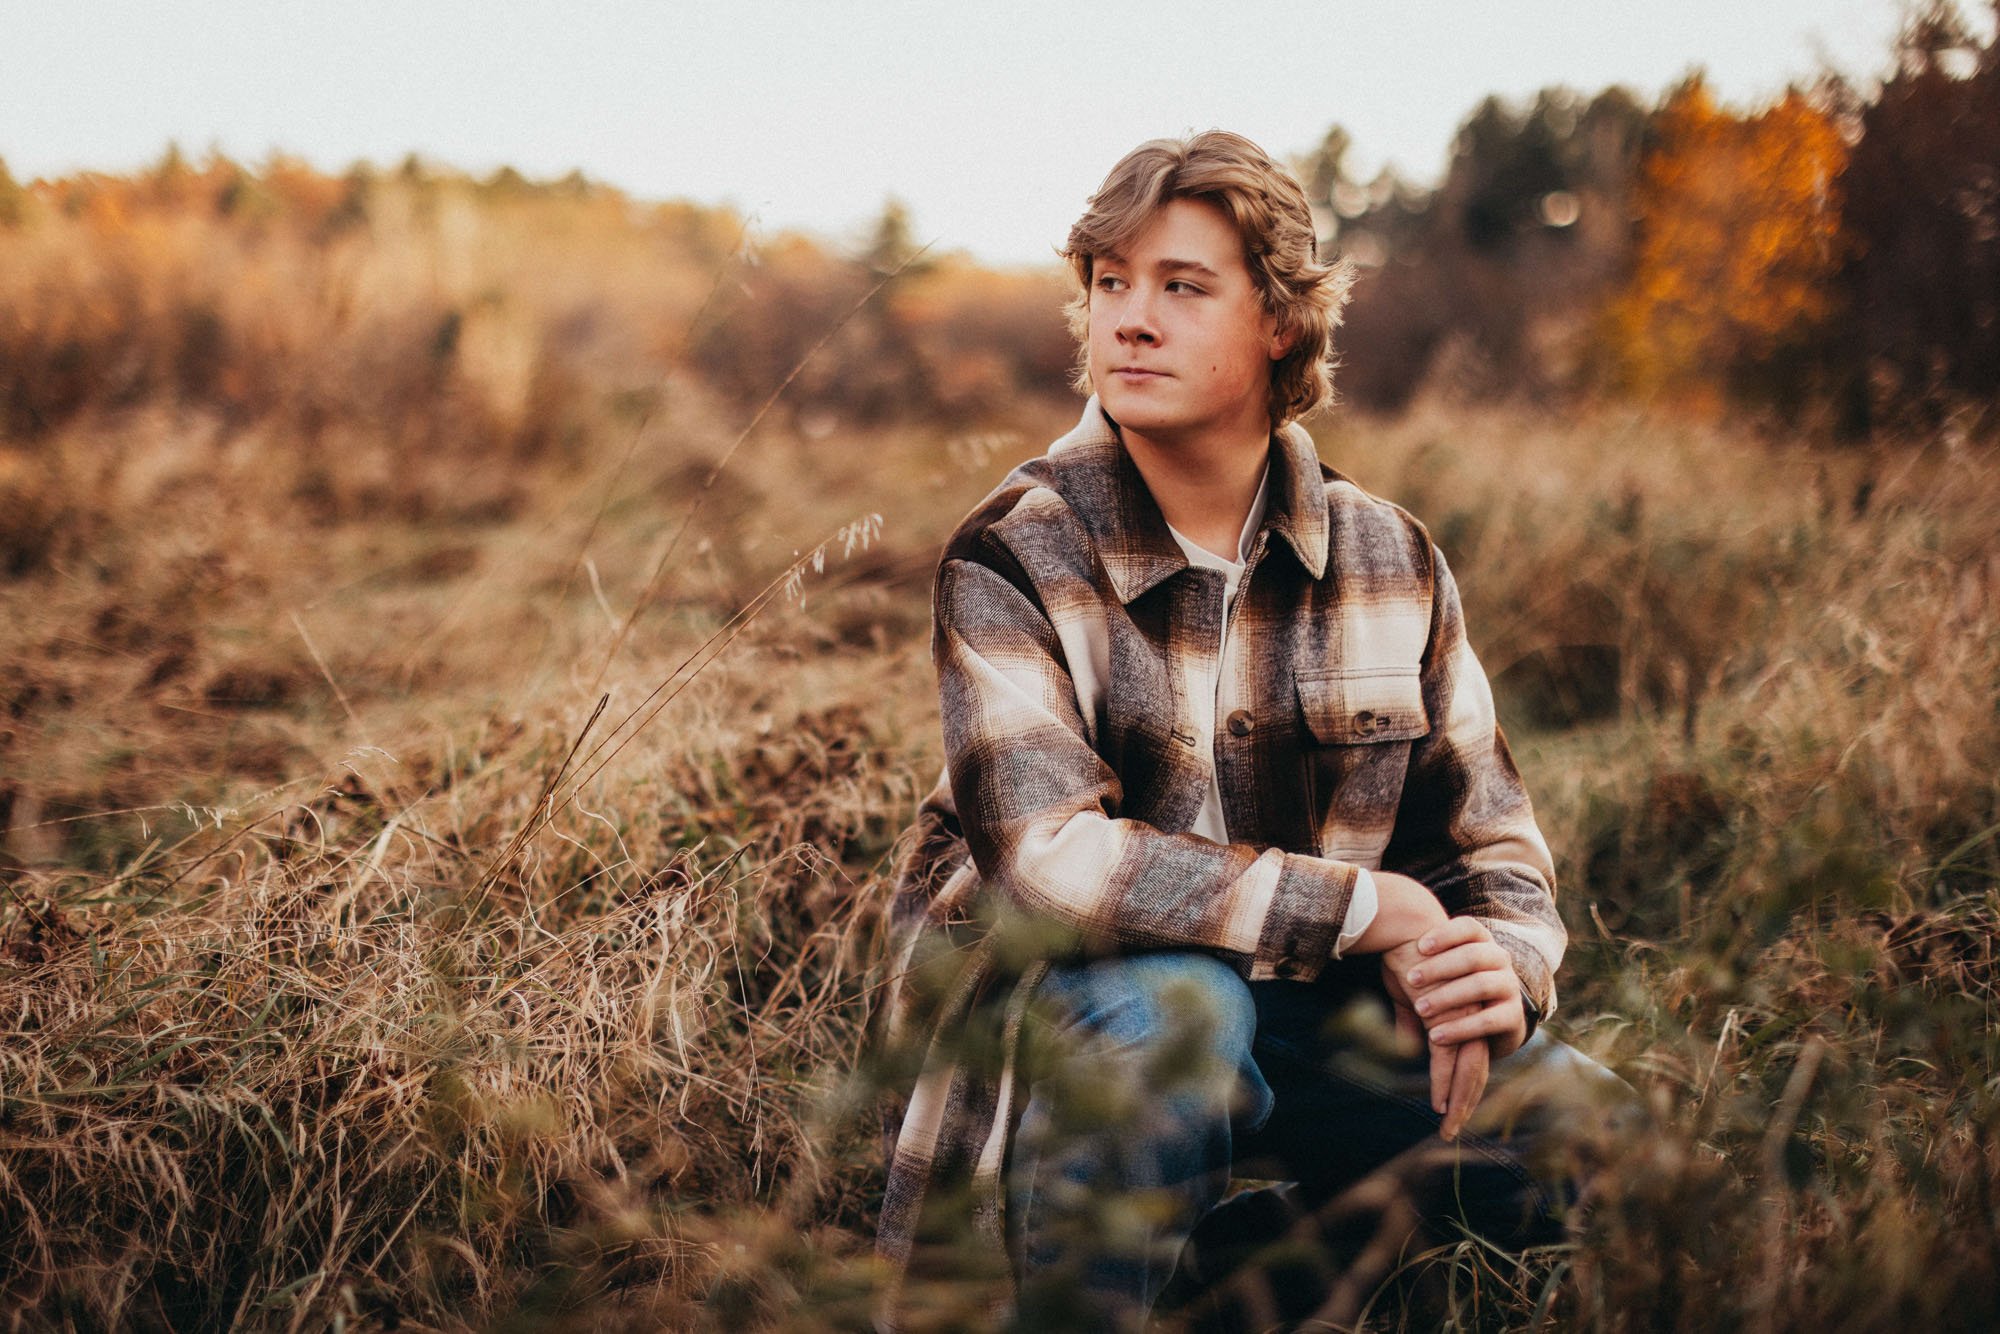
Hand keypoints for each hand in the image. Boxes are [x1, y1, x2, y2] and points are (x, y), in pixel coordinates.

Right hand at [1380, 940, 1487, 1139]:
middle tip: (1453, 1131)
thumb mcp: (1408, 994)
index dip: (1464, 1087)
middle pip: (1475, 1070)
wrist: (1408, 930)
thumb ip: (1411, 1020)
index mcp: (1465, 1013)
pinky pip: (1446, 1058)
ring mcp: (1461, 1019)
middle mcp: (1470, 1018)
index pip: (1471, 1058)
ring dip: (1457, 1102)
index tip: (1454, 1110)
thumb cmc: (1406, 957)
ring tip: (1448, 1127)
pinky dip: (1442, 1083)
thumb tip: (1408, 1042)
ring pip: (1466, 1070)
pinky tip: (1438, 1103)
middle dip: (1466, 1103)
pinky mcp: (1445, 1017)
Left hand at [1402, 917, 1527, 1058]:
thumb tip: (1383, 951)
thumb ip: (1415, 962)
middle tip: (1410, 979)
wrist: (1492, 1023)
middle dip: (1440, 967)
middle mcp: (1500, 960)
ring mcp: (1510, 987)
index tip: (1419, 946)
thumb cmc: (1453, 989)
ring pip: (1482, 985)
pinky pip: (1490, 1020)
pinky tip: (1436, 1035)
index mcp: (1481, 942)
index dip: (1445, 934)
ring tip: (1420, 1008)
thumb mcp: (1434, 973)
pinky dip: (1461, 1027)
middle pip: (1474, 955)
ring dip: (1448, 996)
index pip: (1469, 927)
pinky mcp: (1514, 1017)